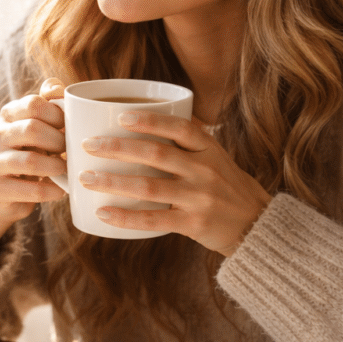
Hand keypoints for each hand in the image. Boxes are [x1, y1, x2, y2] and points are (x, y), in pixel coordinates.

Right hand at [0, 78, 67, 264]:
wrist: (3, 192)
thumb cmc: (30, 152)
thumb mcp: (38, 126)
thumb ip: (49, 104)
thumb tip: (56, 87)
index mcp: (8, 115)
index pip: (33, 104)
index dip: (58, 114)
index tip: (69, 127)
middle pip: (31, 129)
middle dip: (58, 141)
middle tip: (70, 151)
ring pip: (30, 161)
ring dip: (56, 166)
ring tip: (66, 170)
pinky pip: (31, 190)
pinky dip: (52, 190)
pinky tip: (60, 190)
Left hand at [77, 112, 270, 255]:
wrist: (256, 225)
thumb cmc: (226, 186)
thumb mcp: (216, 157)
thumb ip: (187, 141)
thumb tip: (147, 118)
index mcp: (209, 149)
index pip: (180, 128)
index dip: (150, 120)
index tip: (121, 116)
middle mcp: (205, 171)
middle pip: (156, 154)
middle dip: (118, 148)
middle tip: (88, 145)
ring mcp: (199, 198)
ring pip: (149, 186)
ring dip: (113, 181)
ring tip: (86, 178)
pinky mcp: (193, 224)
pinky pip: (153, 220)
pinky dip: (126, 217)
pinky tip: (102, 213)